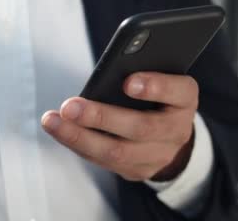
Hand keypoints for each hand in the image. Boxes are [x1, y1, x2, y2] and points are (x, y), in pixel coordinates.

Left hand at [41, 72, 197, 180]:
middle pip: (141, 128)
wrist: (171, 135)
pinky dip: (78, 144)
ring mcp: (159, 156)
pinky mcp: (138, 171)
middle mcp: (177, 130)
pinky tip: (58, 129)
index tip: (128, 81)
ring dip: (79, 137)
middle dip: (101, 117)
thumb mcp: (159, 76)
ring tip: (52, 121)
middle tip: (69, 106)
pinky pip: (104, 161)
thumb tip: (108, 67)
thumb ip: (141, 69)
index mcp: (185, 99)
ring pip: (118, 153)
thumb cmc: (156, 94)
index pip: (179, 91)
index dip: (155, 87)